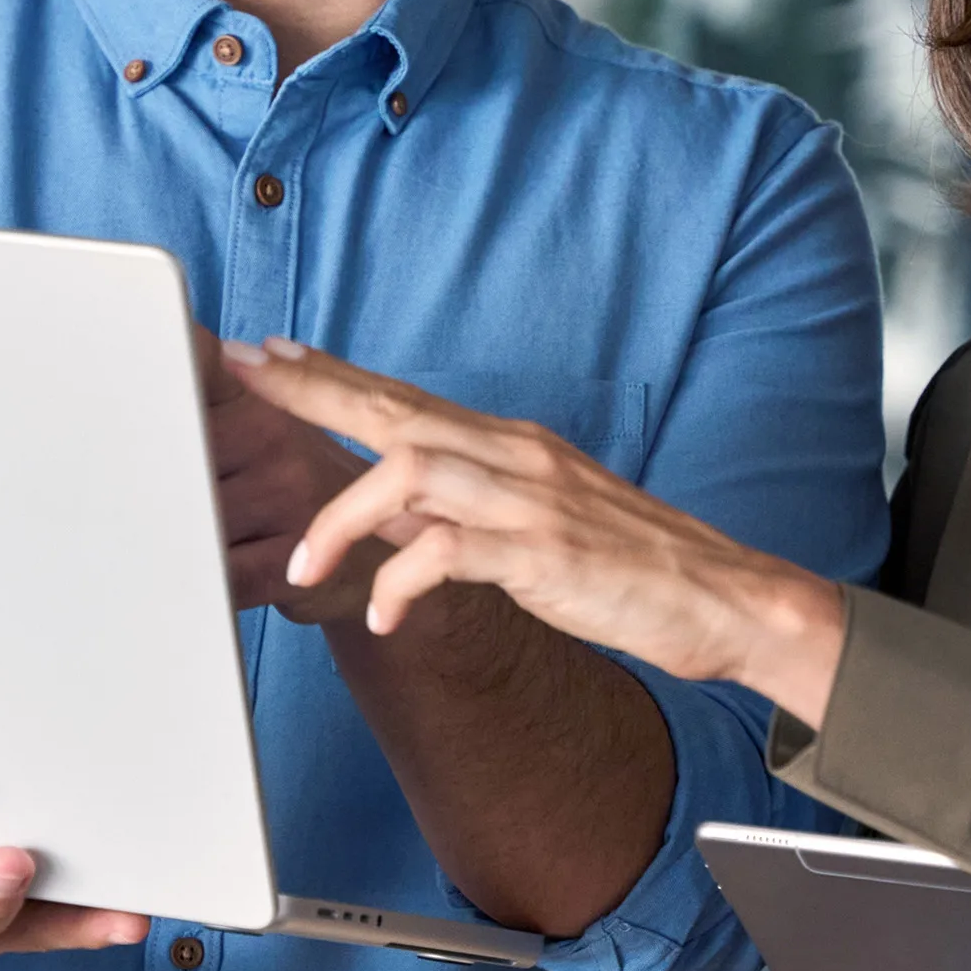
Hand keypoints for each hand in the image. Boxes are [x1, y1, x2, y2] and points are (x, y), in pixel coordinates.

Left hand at [218, 337, 847, 721]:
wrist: (725, 598)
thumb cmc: (630, 568)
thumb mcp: (537, 523)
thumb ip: (466, 509)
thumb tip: (394, 512)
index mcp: (512, 446)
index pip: (406, 396)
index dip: (334, 373)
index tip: (271, 353)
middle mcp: (516, 456)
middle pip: (396, 408)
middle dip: (312, 391)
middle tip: (244, 373)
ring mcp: (531, 500)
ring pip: (411, 470)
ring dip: (344, 515)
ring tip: (303, 564)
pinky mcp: (546, 553)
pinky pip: (451, 552)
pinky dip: (403, 581)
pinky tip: (382, 617)